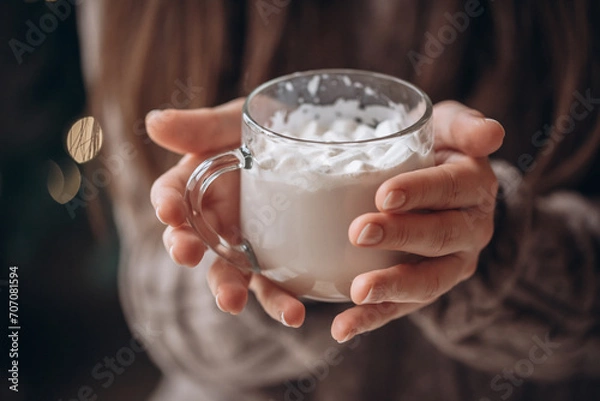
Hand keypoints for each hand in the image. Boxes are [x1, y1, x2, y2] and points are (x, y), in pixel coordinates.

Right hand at [148, 99, 306, 327]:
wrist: (312, 140)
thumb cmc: (267, 127)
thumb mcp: (236, 122)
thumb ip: (201, 127)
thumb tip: (153, 123)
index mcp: (198, 184)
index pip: (172, 194)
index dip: (166, 201)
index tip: (168, 209)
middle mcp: (215, 218)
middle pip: (192, 240)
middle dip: (184, 248)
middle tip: (185, 254)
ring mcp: (244, 242)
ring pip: (230, 273)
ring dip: (228, 290)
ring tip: (233, 304)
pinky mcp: (276, 261)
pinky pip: (274, 285)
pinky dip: (281, 302)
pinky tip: (294, 312)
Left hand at [330, 101, 504, 341]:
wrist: (439, 188)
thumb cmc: (435, 149)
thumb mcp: (449, 127)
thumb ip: (465, 126)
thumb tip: (493, 134)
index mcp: (475, 187)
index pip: (451, 189)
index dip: (420, 193)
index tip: (384, 195)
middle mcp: (471, 230)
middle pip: (440, 236)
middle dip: (400, 236)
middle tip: (359, 232)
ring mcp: (451, 265)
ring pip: (427, 282)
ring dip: (392, 287)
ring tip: (357, 291)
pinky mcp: (426, 288)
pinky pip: (401, 308)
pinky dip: (373, 319)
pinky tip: (343, 328)